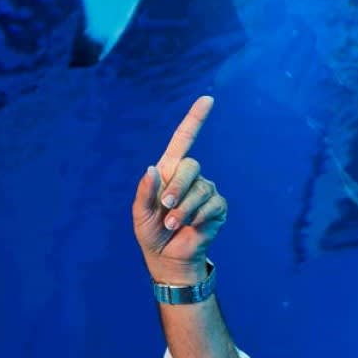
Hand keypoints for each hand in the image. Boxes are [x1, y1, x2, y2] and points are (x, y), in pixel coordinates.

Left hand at [134, 94, 227, 281]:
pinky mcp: (218, 207)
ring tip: (173, 224)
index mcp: (169, 171)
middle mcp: (189, 177)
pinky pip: (212, 204)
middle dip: (178, 187)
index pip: (184, 139)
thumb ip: (145, 192)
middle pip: (191, 166)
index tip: (208, 99)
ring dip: (184, 209)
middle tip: (167, 207)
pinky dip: (199, 216)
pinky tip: (192, 225)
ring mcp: (206, 191)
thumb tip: (152, 169)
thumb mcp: (140, 214)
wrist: (168, 257)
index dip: (196, 119)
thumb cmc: (151, 233)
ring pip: (201, 188)